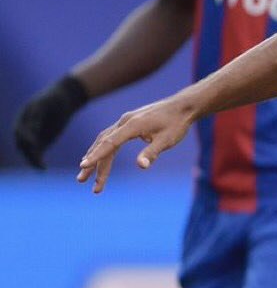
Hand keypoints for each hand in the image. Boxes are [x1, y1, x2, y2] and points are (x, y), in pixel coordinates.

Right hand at [14, 75, 89, 168]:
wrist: (64, 99)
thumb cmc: (55, 99)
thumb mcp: (45, 103)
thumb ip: (37, 114)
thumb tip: (30, 126)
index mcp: (23, 119)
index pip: (21, 131)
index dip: (25, 139)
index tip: (31, 145)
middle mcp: (24, 129)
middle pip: (23, 144)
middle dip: (28, 152)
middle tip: (34, 161)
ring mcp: (32, 136)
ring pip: (28, 150)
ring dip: (32, 159)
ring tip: (39, 167)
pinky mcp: (41, 142)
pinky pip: (37, 153)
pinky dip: (38, 160)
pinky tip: (43, 168)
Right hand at [77, 97, 193, 192]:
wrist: (183, 106)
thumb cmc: (176, 124)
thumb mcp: (167, 140)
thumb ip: (152, 152)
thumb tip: (141, 166)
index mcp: (133, 125)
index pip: (110, 142)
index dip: (97, 155)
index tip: (83, 166)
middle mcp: (125, 121)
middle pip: (104, 143)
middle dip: (93, 163)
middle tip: (81, 181)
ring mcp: (126, 121)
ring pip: (105, 140)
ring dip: (96, 157)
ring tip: (86, 176)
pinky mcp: (129, 122)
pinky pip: (112, 137)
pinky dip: (104, 149)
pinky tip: (99, 159)